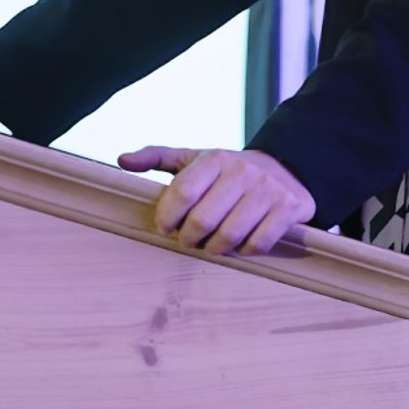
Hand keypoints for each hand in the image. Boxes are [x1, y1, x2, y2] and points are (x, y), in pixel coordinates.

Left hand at [118, 146, 315, 255]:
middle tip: (186, 241)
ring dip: (214, 248)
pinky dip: (244, 251)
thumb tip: (122, 160)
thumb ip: (156, 157)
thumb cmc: (226, 171)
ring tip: (209, 247)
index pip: (182, 192)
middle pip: (204, 219)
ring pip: (230, 234)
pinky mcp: (287, 209)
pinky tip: (237, 247)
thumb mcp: (192, 159)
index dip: (167, 216)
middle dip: (189, 237)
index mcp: (214, 158)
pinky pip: (259, 243)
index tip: (164, 228)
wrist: (284, 170)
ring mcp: (266, 190)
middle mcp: (241, 171)